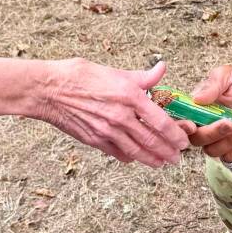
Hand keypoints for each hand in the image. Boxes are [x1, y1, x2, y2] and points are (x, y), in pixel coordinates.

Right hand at [39, 58, 190, 165]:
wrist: (48, 90)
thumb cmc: (79, 75)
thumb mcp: (114, 71)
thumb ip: (142, 77)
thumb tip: (161, 68)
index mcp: (130, 96)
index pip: (160, 121)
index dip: (175, 134)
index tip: (183, 141)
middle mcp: (121, 116)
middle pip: (152, 140)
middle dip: (168, 152)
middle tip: (177, 158)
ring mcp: (108, 131)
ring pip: (137, 151)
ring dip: (153, 159)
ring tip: (163, 163)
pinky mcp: (95, 140)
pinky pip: (118, 153)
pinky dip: (129, 157)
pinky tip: (136, 158)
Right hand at [188, 65, 231, 162]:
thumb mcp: (226, 76)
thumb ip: (212, 85)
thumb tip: (197, 98)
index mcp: (195, 109)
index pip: (180, 123)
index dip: (181, 127)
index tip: (192, 125)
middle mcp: (203, 126)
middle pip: (196, 140)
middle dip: (212, 133)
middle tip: (228, 123)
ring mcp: (217, 139)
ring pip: (212, 151)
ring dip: (228, 141)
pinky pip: (229, 157)